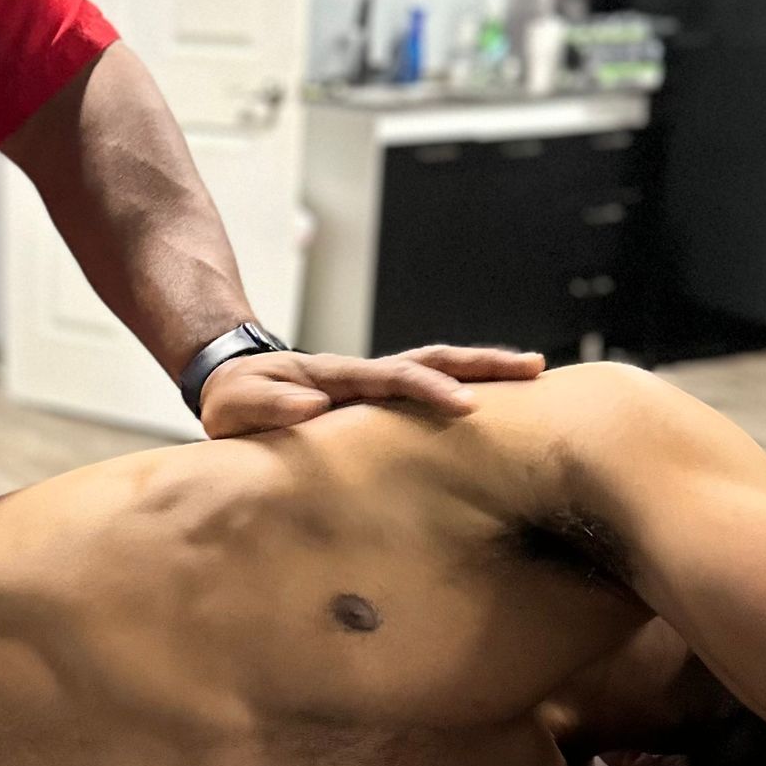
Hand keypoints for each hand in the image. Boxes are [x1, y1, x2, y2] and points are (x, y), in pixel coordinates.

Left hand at [198, 344, 544, 436]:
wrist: (232, 382)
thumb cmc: (236, 399)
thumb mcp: (239, 406)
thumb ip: (272, 405)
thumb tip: (315, 405)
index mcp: (338, 376)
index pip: (395, 378)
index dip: (430, 389)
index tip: (465, 406)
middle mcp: (365, 372)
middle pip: (432, 359)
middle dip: (482, 364)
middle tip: (533, 369)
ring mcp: (375, 382)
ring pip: (437, 366)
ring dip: (482, 368)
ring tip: (533, 372)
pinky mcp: (378, 397)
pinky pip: (427, 385)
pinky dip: (463, 384)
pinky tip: (495, 398)